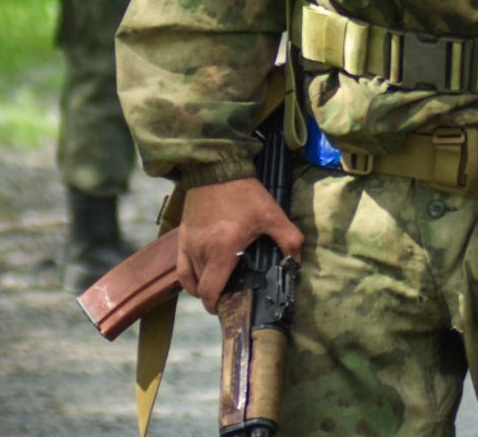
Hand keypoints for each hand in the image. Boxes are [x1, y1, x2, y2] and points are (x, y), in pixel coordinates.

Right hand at [175, 178, 303, 313]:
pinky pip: (180, 266)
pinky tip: (202, 272)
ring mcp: (188, 244)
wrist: (216, 169)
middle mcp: (200, 251)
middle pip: (200, 289)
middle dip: (213, 297)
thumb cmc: (243, 193)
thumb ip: (288, 239)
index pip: (210, 292)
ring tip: (218, 284)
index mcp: (221, 251)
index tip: (228, 307)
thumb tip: (296, 260)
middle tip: (230, 295)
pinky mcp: (181, 235)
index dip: (216, 305)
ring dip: (201, 287)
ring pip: (189, 280)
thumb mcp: (272, 214)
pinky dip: (189, 276)